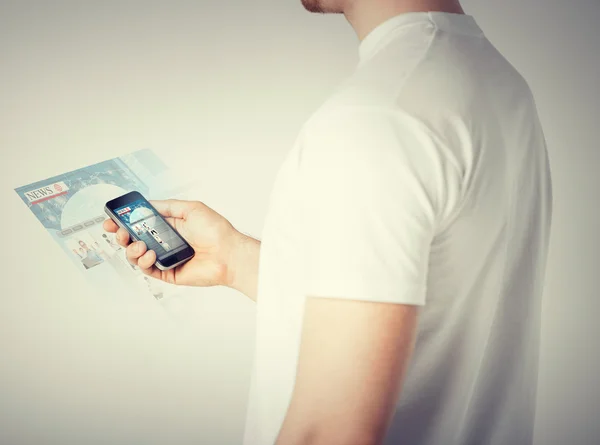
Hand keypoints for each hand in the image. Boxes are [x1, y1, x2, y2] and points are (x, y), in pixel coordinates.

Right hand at [103, 199, 240, 287]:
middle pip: (135, 239)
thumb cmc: (216, 231)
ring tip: (139, 244)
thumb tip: (148, 204)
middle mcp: (166, 242)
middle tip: (119, 232)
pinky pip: (148, 269)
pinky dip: (143, 261)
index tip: (113, 219)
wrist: (228, 254)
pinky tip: (149, 254)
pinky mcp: (168, 272)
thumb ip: (168, 206)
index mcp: (170, 226)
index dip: (125, 221)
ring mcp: (166, 258)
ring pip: (137, 255)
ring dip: (132, 249)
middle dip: (122, 235)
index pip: (142, 223)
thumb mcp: (191, 208)